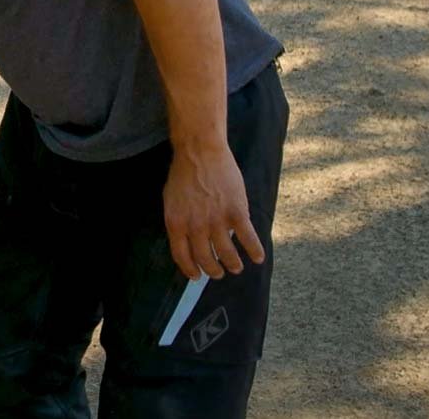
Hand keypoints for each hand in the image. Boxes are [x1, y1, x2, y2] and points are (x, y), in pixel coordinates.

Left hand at [163, 141, 264, 279]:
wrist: (200, 151)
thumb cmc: (183, 173)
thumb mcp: (171, 200)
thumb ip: (179, 220)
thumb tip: (185, 239)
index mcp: (175, 222)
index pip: (182, 255)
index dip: (189, 269)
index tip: (196, 276)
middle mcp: (195, 226)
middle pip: (205, 258)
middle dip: (212, 270)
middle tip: (218, 273)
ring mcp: (217, 220)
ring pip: (226, 253)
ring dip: (232, 264)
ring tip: (236, 267)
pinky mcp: (237, 212)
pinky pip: (247, 238)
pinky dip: (254, 250)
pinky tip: (258, 258)